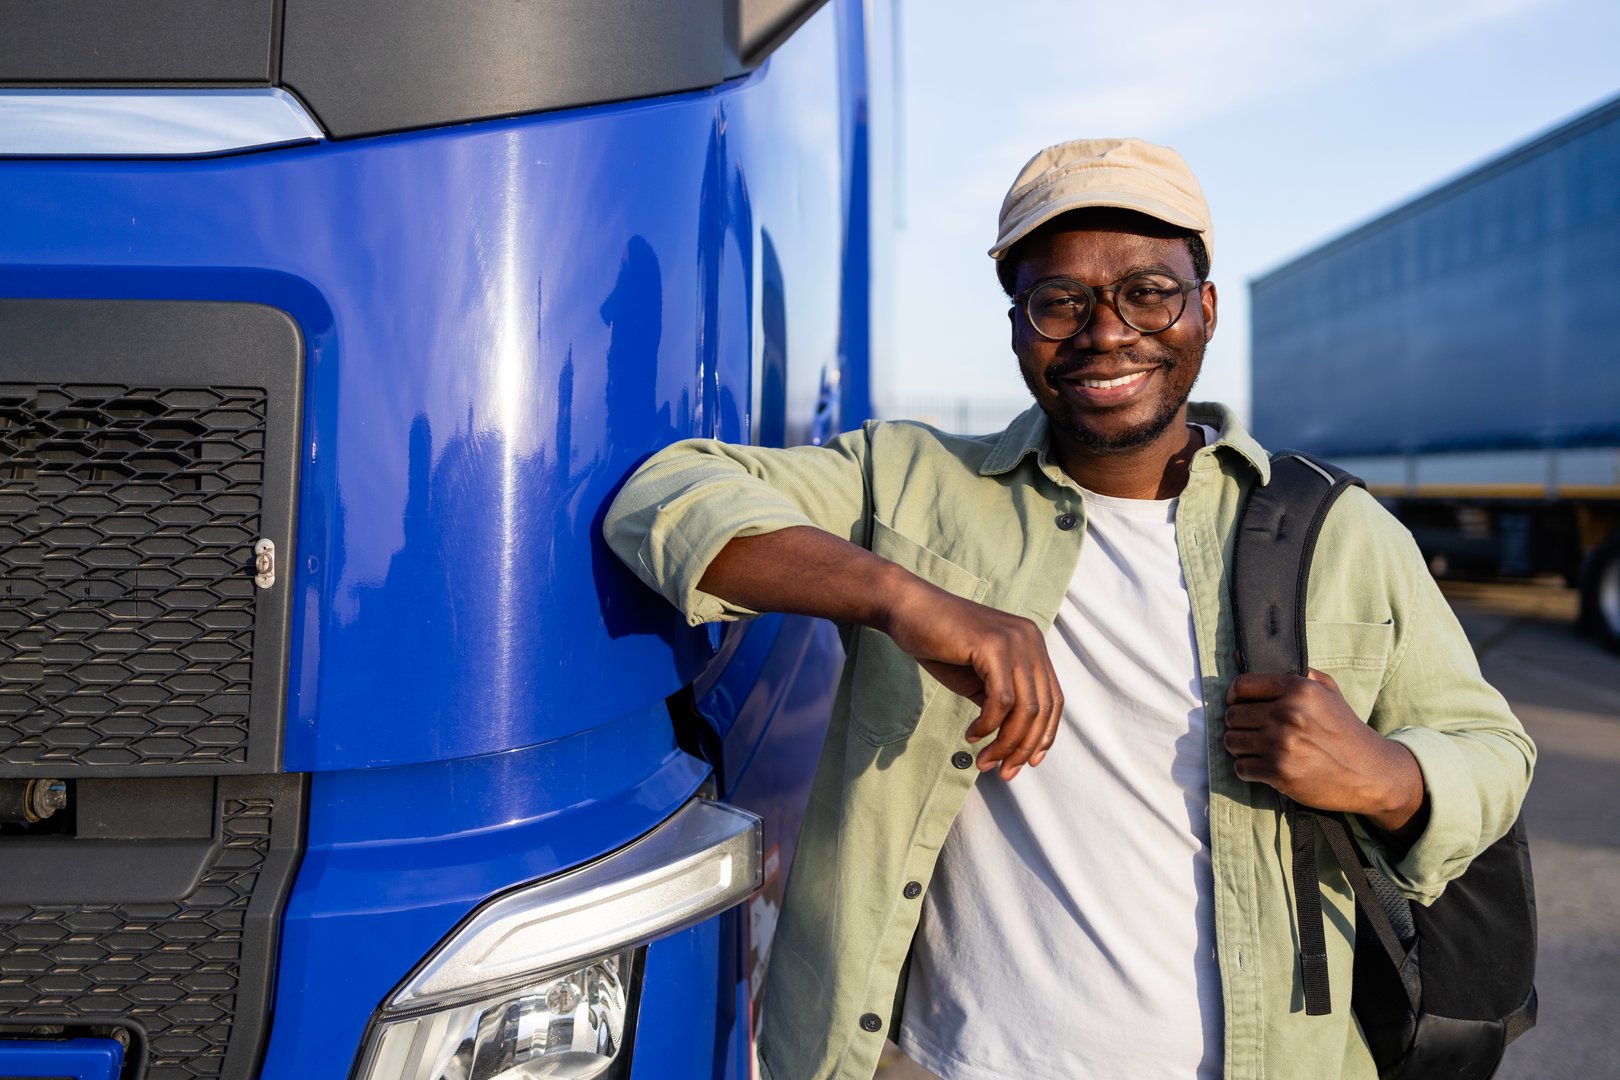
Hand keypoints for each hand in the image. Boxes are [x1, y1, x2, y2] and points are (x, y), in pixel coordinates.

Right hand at [879, 573, 1061, 780]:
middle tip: (1003, 771)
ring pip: (1025, 709)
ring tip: (984, 760)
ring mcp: (1015, 641)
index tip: (1028, 763)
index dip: (1044, 737)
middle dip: (1024, 747)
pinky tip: (972, 734)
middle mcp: (1031, 640)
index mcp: (1032, 646)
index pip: (1053, 700)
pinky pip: (1001, 700)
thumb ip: (1002, 701)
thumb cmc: (940, 644)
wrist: (908, 610)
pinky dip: (988, 725)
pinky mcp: (994, 645)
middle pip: (1043, 709)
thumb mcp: (980, 678)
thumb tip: (1015, 742)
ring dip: (1005, 743)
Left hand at [1224, 668, 1424, 837]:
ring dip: (1240, 746)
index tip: (1237, 703)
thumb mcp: (1328, 691)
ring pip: (1231, 741)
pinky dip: (1247, 768)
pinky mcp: (1279, 772)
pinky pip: (1241, 767)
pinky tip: (1262, 766)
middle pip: (1232, 715)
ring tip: (1257, 748)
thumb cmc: (1344, 729)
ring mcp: (1282, 744)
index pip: (1242, 685)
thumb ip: (1294, 671)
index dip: (1234, 695)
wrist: (1370, 774)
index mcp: (1299, 689)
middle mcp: (1288, 714)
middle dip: (1239, 724)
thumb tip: (1242, 655)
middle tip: (1253, 730)